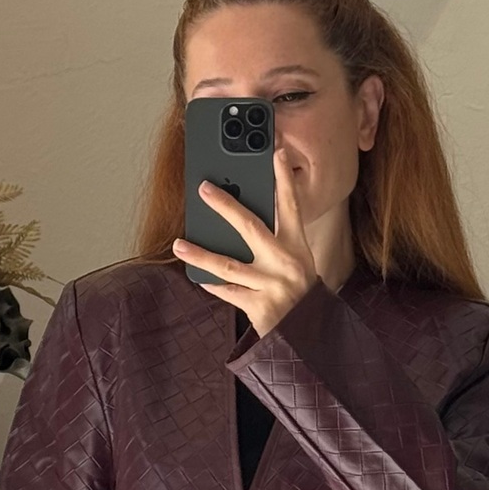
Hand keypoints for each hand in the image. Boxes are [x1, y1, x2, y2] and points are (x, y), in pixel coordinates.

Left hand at [172, 144, 319, 337]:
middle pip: (250, 227)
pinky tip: (196, 276)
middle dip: (225, 205)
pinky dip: (212, 284)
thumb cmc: (299, 295)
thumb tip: (235, 223)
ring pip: (228, 264)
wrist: (309, 337)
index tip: (277, 152)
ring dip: (200, 254)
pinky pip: (228, 291)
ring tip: (178, 245)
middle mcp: (285, 262)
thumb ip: (274, 244)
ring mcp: (271, 284)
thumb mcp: (296, 264)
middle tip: (203, 188)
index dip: (284, 178)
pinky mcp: (260, 306)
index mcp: (297, 247)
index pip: (290, 206)